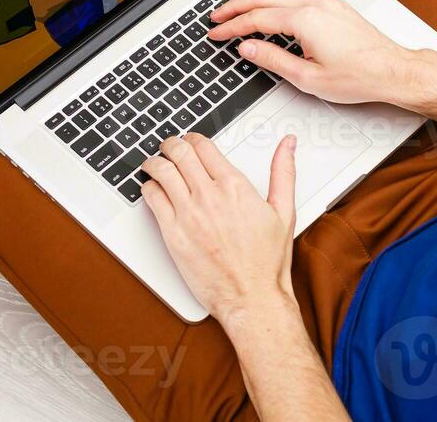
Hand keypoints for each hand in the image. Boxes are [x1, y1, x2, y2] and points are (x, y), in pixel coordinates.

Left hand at [141, 133, 297, 324]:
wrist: (252, 298)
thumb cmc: (267, 262)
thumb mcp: (284, 211)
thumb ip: (283, 172)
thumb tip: (288, 144)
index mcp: (234, 186)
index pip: (204, 146)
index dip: (193, 138)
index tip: (190, 141)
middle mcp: (209, 196)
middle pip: (179, 152)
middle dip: (171, 144)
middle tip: (168, 146)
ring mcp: (188, 214)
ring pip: (161, 171)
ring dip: (155, 162)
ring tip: (154, 163)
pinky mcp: (173, 234)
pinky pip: (152, 198)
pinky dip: (148, 188)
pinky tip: (151, 189)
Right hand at [208, 0, 413, 104]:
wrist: (392, 71)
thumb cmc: (359, 76)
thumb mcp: (308, 78)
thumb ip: (273, 60)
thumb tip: (247, 48)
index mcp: (306, 21)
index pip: (257, 18)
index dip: (232, 26)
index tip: (217, 33)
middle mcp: (315, 4)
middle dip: (235, 5)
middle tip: (217, 17)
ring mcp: (325, 0)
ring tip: (236, 5)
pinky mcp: (333, 2)